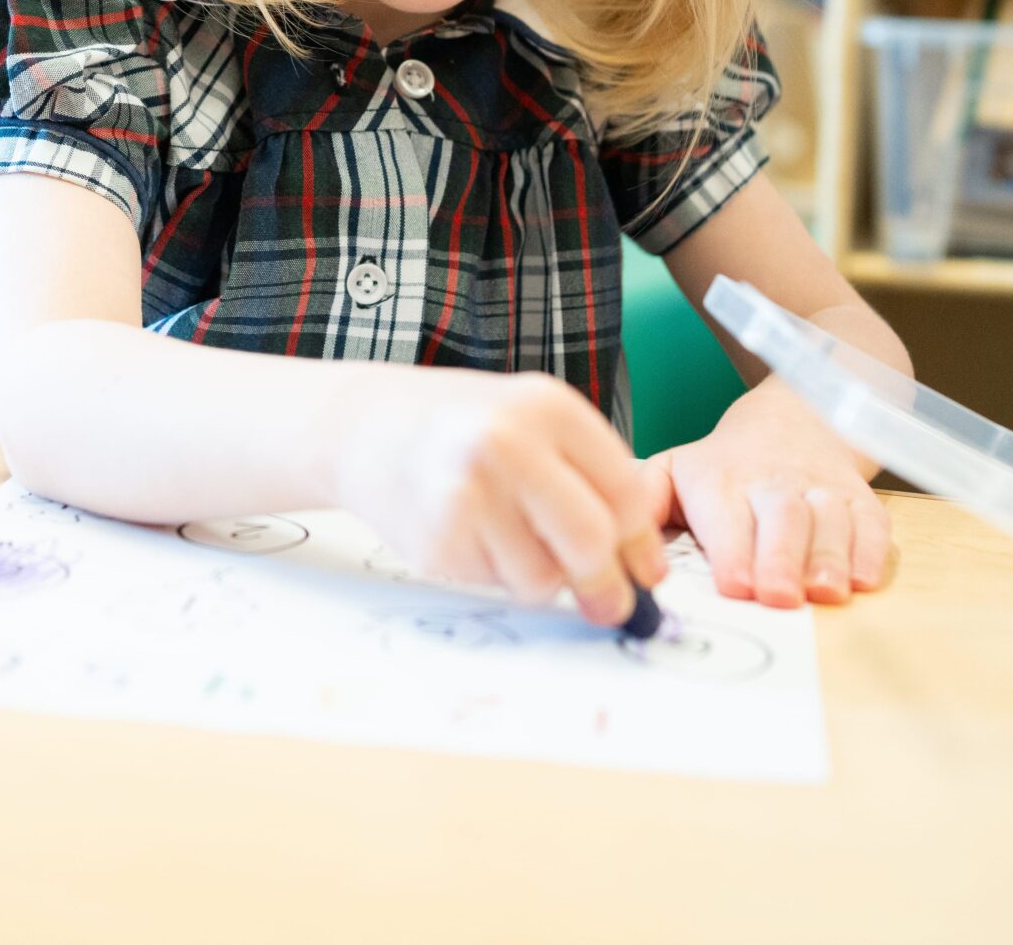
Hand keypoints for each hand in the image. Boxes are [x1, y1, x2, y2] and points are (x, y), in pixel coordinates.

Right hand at [337, 370, 667, 625]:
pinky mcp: (436, 538)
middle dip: (607, 584)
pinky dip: (494, 573)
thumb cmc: (462, 427)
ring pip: (543, 578)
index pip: (626, 494)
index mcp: (548, 407)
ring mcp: (466, 492)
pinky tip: (470, 534)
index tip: (647, 573)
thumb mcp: (533, 421)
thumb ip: (591, 476)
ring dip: (541, 579)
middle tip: (610, 604)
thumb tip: (643, 563)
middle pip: (591, 541)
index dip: (643, 545)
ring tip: (511, 541)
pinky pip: (494, 584)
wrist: (365, 425)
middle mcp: (507, 444)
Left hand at [645, 378, 891, 608]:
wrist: (791, 420)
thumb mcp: (673, 470)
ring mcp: (821, 489)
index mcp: (721, 481)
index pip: (727, 516)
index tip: (734, 585)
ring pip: (830, 520)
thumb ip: (644, 501)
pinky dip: (872, 551)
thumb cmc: (722, 465)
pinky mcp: (858, 499)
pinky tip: (865, 578)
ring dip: (830, 557)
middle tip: (779, 597)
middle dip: (781, 559)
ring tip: (826, 591)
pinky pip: (872, 523)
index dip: (733, 551)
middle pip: (782, 518)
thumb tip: (617, 537)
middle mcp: (774, 483)